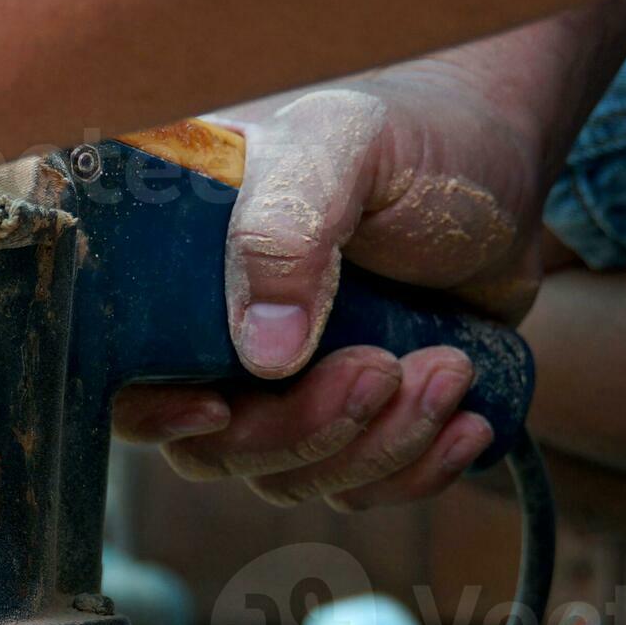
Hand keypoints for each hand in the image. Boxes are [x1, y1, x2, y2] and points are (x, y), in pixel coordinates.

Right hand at [111, 69, 548, 507]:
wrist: (504, 160)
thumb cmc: (411, 135)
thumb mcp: (345, 146)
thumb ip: (287, 229)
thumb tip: (262, 355)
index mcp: (177, 270)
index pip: (121, 368)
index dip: (152, 410)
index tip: (218, 406)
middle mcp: (215, 336)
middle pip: (211, 445)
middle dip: (304, 429)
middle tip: (383, 367)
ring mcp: (283, 385)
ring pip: (289, 476)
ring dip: (375, 446)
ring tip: (448, 369)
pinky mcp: (353, 417)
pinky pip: (357, 489)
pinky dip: (416, 472)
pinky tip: (466, 421)